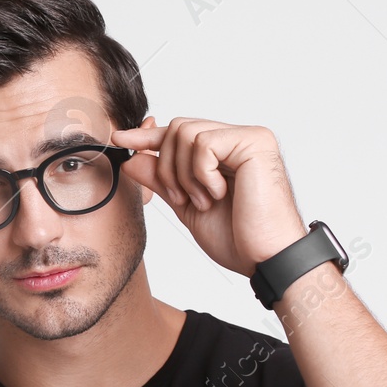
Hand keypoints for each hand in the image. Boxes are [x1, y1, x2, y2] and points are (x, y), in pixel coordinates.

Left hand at [112, 115, 308, 276]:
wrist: (265, 258)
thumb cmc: (238, 238)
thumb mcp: (187, 206)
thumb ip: (162, 182)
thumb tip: (132, 159)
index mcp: (225, 153)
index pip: (179, 134)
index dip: (148, 137)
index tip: (121, 140)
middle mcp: (238, 138)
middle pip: (177, 128)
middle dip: (167, 167)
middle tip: (183, 199)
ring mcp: (249, 137)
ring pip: (186, 132)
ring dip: (184, 174)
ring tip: (204, 200)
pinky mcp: (255, 142)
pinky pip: (204, 144)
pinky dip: (201, 174)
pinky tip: (219, 194)